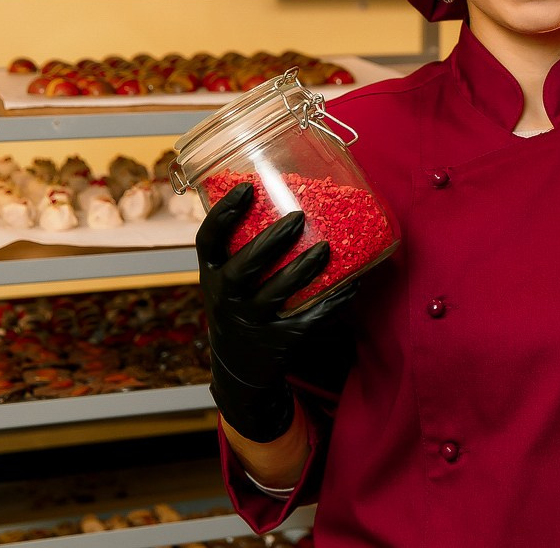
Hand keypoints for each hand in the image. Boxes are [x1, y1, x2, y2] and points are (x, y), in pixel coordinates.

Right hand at [197, 182, 354, 442]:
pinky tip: (351, 283)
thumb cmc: (240, 307)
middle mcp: (225, 299)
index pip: (207, 242)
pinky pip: (308, 319)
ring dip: (302, 269)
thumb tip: (280, 194)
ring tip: (326, 248)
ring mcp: (250, 324)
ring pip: (276, 294)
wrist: (239, 371)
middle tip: (297, 218)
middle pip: (242, 269)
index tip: (247, 187)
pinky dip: (331, 301)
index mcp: (212, 275)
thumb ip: (242, 247)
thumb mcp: (227, 280)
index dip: (223, 214)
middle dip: (269, 242)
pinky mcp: (277, 343)